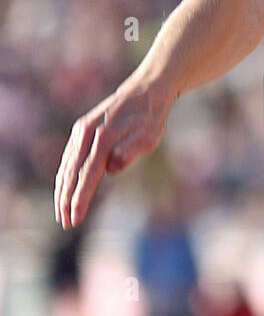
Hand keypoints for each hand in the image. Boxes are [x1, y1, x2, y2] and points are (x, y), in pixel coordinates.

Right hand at [54, 77, 173, 229]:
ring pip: (65, 166)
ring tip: (61, 212)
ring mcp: (80, 131)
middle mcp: (86, 134)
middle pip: (70, 173)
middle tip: (65, 223)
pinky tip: (63, 189)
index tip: (75, 219)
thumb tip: (111, 168)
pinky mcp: (80, 129)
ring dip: (61, 190)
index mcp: (104, 138)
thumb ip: (131, 151)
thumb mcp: (150, 136)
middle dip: (65, 200)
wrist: (145, 91)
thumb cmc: (150, 119)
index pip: (88, 176)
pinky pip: (68, 157)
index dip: (80, 199)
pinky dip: (64, 175)